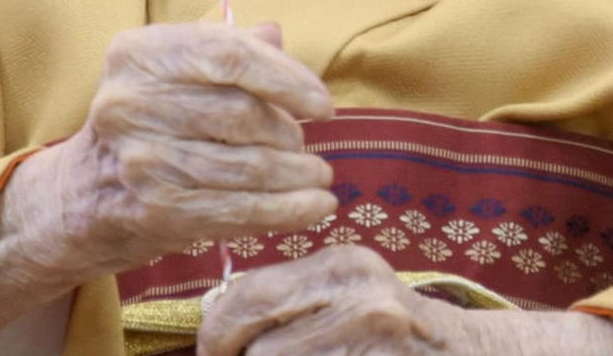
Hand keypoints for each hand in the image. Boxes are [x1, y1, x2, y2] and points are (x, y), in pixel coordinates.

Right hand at [0, 21, 336, 337]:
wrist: (82, 195)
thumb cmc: (145, 124)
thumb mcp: (173, 74)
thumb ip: (225, 51)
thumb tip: (275, 33)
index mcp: (138, 53)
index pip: (228, 54)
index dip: (286, 77)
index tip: (323, 104)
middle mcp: (130, 101)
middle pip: (240, 112)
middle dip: (288, 133)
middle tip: (308, 148)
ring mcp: (139, 158)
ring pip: (244, 165)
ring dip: (295, 176)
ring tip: (320, 179)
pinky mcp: (152, 210)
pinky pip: (236, 209)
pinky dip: (285, 211)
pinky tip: (315, 209)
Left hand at [197, 245, 612, 354]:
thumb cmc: (399, 335)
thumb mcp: (350, 295)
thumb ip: (290, 298)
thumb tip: (213, 321)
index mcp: (344, 265)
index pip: (245, 294)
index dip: (216, 332)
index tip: (213, 350)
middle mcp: (360, 295)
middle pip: (254, 343)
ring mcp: (374, 340)